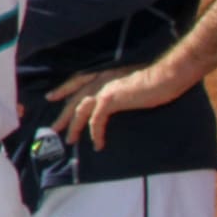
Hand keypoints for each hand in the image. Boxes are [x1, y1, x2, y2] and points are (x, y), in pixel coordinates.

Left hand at [48, 61, 190, 149]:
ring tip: (70, 140)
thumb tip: (111, 99)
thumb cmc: (152, 80)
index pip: (76, 82)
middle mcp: (99, 79)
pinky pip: (97, 120)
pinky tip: (98, 143)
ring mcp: (103, 89)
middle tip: (54, 128)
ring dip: (74, 127)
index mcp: (102, 73)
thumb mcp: (127, 82)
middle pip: (74, 99)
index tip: (51, 97)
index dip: (63, 90)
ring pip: (80, 111)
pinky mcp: (110, 100)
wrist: (165, 77)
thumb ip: (115, 88)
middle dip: (63, 115)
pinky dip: (95, 133)